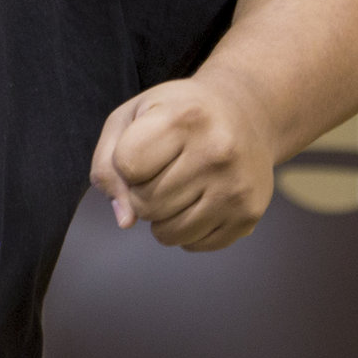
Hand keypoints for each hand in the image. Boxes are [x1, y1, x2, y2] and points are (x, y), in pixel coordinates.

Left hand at [87, 73, 280, 251]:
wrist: (247, 112)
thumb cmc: (179, 113)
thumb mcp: (133, 116)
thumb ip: (109, 165)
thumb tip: (125, 221)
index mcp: (184, 118)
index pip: (128, 167)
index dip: (125, 163)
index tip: (145, 147)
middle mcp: (216, 152)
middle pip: (145, 205)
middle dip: (142, 193)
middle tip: (163, 169)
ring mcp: (235, 187)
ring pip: (168, 233)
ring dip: (162, 217)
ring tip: (179, 186)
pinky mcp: (248, 215)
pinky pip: (194, 245)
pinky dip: (186, 230)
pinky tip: (200, 199)